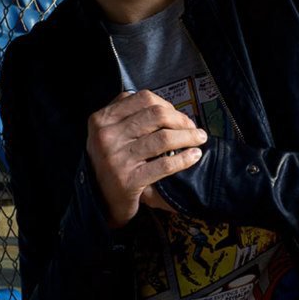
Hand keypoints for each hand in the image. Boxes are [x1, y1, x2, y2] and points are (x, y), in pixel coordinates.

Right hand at [86, 89, 206, 227]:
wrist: (99, 200)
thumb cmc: (110, 163)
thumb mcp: (107, 133)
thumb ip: (126, 114)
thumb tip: (163, 106)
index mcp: (102, 120)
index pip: (144, 98)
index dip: (168, 104)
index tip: (178, 115)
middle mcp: (107, 136)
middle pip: (157, 114)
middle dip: (181, 120)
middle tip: (193, 128)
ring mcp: (117, 158)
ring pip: (163, 138)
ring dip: (188, 136)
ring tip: (199, 139)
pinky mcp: (129, 180)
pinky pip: (165, 164)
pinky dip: (185, 158)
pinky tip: (194, 156)